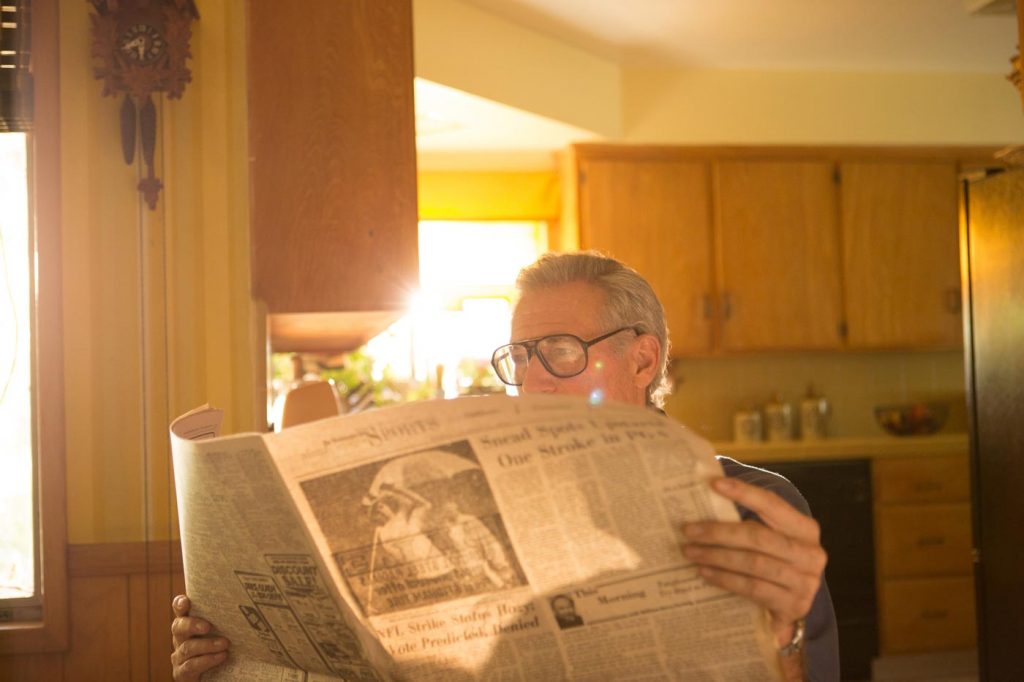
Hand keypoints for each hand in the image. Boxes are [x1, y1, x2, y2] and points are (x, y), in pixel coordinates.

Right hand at [171, 594, 229, 680]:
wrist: (217, 675)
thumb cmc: (223, 648)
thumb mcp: (222, 632)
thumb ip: (225, 621)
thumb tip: (248, 608)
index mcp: (189, 624)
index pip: (180, 610)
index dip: (180, 604)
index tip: (186, 602)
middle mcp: (181, 638)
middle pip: (178, 627)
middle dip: (192, 625)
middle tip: (208, 626)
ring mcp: (179, 656)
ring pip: (188, 647)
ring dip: (207, 645)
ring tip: (225, 644)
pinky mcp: (182, 673)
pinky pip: (191, 665)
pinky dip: (207, 660)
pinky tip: (221, 656)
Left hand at [682, 477, 826, 646]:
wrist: (791, 613)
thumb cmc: (775, 567)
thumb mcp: (771, 543)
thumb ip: (750, 525)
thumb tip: (709, 499)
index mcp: (806, 529)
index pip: (773, 505)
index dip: (745, 493)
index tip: (715, 484)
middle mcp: (810, 554)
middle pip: (758, 536)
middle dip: (719, 532)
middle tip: (688, 530)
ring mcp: (804, 582)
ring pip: (753, 563)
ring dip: (717, 557)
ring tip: (691, 552)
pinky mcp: (792, 605)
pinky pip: (752, 587)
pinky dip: (725, 579)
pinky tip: (705, 573)